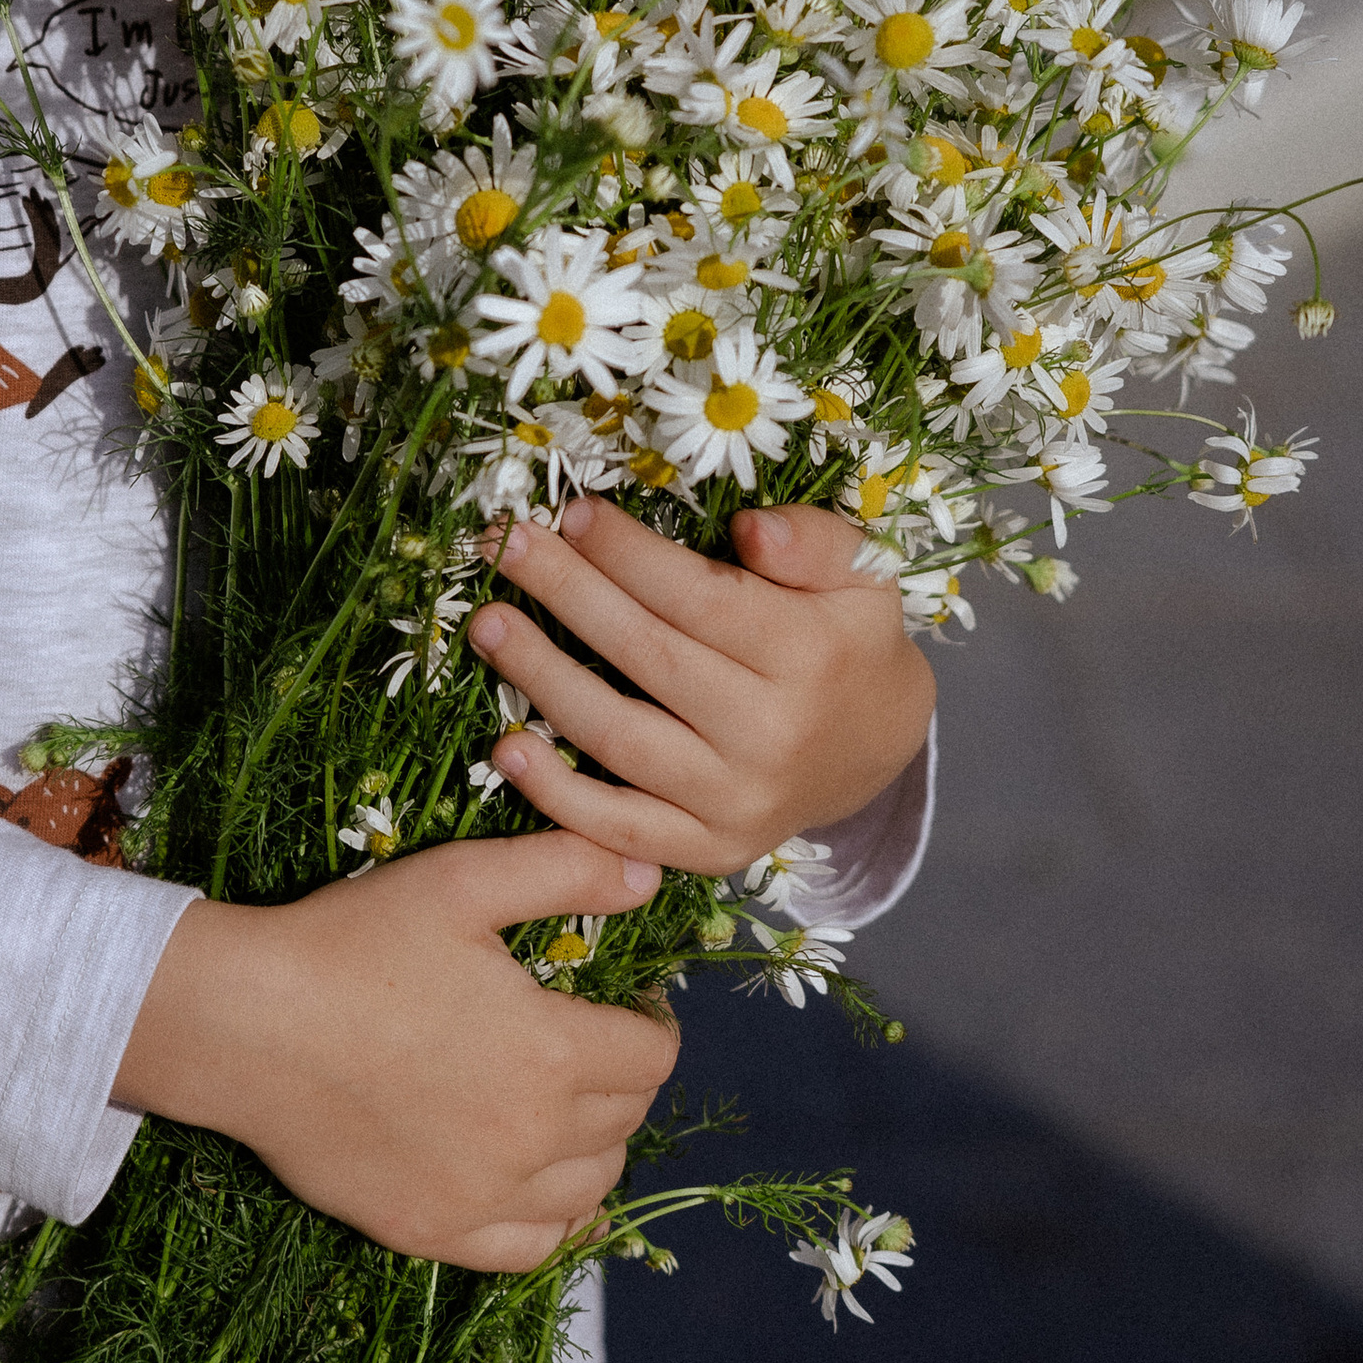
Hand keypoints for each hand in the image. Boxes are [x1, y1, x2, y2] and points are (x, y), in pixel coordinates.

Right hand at [110, 832, 675, 1271]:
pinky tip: (536, 1182)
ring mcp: (483, 1196)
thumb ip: (564, 870)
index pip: (652, 1055)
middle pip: (626, 1120)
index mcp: (551, 1052)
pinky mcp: (432, 1232)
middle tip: (586, 1043)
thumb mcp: (460, 881)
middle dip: (621, 1077)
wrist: (246, 1027)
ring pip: (590, 1188)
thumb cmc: (352, 945)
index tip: (627, 1003)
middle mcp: (531, 1138)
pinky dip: (552, 1218)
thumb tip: (648, 873)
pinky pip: (532, 1247)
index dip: (649, 1022)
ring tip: (562, 1106)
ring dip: (594, 1145)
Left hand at [467, 498, 932, 877]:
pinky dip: (556, 795)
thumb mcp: (862, 570)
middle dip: (566, 593)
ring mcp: (737, 802)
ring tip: (488, 625)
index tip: (574, 512)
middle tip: (507, 546)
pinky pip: (619, 827)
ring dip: (541, 678)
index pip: (698, 597)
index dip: (628, 553)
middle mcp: (771, 737)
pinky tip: (506, 746)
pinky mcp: (710, 849)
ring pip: (618, 737)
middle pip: (646, 656)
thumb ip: (813, 539)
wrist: (875, 747)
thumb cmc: (848, 638)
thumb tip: (751, 529)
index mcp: (810, 656)